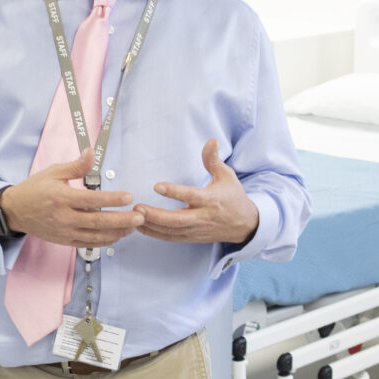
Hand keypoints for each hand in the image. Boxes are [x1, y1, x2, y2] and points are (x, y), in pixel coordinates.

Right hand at [0, 149, 146, 247]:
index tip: (129, 197)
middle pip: (98, 221)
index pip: (92, 200)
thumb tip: (91, 152)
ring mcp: (65, 232)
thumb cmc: (34, 189)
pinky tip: (118, 235)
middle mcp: (64, 217)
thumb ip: (76, 166)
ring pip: (97, 236)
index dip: (112, 199)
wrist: (15, 211)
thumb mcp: (53, 172)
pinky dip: (106, 241)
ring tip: (134, 226)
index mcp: (62, 198)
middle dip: (122, 220)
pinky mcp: (65, 241)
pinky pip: (89, 244)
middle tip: (140, 216)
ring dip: (118, 232)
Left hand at [146, 140, 261, 244]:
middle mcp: (202, 216)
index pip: (190, 196)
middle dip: (155, 215)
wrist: (245, 224)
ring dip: (151, 226)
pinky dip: (155, 234)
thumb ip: (213, 160)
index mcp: (210, 199)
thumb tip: (211, 141)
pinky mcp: (192, 237)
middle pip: (176, 220)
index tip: (157, 186)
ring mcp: (196, 229)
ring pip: (171, 231)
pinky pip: (171, 238)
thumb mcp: (226, 176)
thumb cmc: (233, 197)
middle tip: (137, 208)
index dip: (174, 192)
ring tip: (133, 217)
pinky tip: (140, 227)